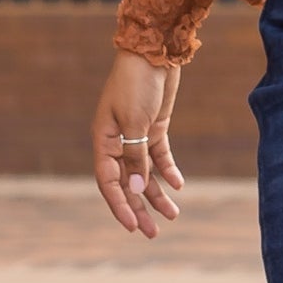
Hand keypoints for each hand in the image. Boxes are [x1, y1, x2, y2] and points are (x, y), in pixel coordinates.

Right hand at [91, 49, 184, 238]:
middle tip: (153, 233)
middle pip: (127, 183)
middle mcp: (117, 142)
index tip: (132, 226)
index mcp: (104, 141)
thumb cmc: (138, 83)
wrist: (155, 50)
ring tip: (172, 215)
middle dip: (139, 208)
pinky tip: (178, 185)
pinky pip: (159, 156)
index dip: (119, 205)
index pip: (108, 182)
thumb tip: (135, 190)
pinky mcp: (154, 127)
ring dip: (156, 194)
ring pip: (144, 173)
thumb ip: (135, 156)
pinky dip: (167, 170)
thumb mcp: (136, 122)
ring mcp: (136, 135)